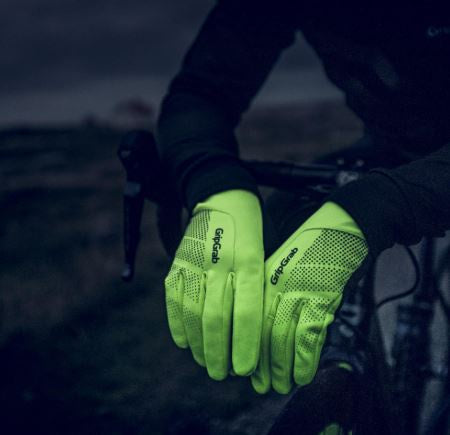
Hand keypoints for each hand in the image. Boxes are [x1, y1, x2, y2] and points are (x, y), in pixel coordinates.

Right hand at [165, 189, 263, 379]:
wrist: (222, 195)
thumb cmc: (253, 229)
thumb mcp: (266, 253)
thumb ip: (258, 288)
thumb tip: (256, 333)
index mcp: (248, 259)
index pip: (247, 310)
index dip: (245, 343)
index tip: (245, 370)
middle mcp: (220, 260)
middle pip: (216, 317)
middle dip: (219, 352)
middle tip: (222, 374)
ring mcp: (195, 260)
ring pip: (192, 311)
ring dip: (197, 343)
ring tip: (204, 363)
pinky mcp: (178, 260)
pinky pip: (173, 297)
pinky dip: (177, 323)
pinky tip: (183, 342)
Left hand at [251, 202, 367, 393]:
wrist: (339, 229)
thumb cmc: (307, 252)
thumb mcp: (279, 270)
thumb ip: (270, 298)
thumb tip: (263, 336)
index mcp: (261, 278)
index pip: (248, 321)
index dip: (247, 349)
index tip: (247, 372)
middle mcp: (275, 285)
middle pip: (262, 333)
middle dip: (263, 364)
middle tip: (263, 386)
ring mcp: (298, 290)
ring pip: (283, 337)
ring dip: (282, 367)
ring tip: (282, 386)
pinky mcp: (321, 294)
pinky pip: (309, 334)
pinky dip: (305, 359)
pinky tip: (303, 376)